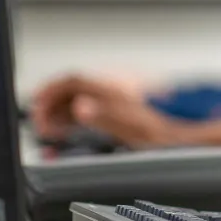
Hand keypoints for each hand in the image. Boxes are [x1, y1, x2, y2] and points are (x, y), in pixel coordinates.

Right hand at [31, 74, 183, 147]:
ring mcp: (115, 100)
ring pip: (79, 98)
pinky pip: (89, 108)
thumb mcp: (132, 129)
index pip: (73, 82)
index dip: (50, 91)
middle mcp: (113, 92)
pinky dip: (74, 117)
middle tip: (40, 124)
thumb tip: (81, 108)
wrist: (184, 138)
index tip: (36, 105)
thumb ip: (105, 116)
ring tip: (49, 130)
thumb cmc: (162, 135)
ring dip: (61, 111)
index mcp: (113, 93)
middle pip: (73, 89)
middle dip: (51, 103)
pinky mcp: (118, 110)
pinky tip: (69, 129)